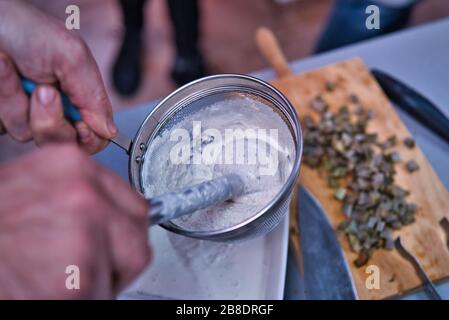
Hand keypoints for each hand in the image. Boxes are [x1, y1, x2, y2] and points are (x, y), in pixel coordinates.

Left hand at [0, 0, 116, 153]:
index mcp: (83, 98)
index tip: (75, 118)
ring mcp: (29, 113)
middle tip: (42, 90)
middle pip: (62, 142)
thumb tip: (110, 130)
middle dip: (49, 118)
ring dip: (16, 101)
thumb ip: (93, 95)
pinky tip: (3, 75)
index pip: (96, 137)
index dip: (87, 136)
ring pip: (26, 134)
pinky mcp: (6, 113)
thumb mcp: (71, 56)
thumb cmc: (28, 29)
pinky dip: (2, 97)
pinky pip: (3, 126)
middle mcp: (58, 109)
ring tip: (13, 70)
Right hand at [0, 145, 150, 298]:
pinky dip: (86, 296)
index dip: (124, 226)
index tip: (118, 238)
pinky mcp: (77, 275)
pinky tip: (52, 288)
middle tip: (90, 263)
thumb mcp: (34, 191)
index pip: (132, 200)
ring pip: (127, 261)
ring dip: (102, 275)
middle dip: (121, 251)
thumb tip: (113, 213)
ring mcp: (82, 231)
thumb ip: (77, 195)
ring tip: (60, 274)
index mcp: (71, 165)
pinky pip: (104, 291)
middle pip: (138, 229)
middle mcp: (82, 191)